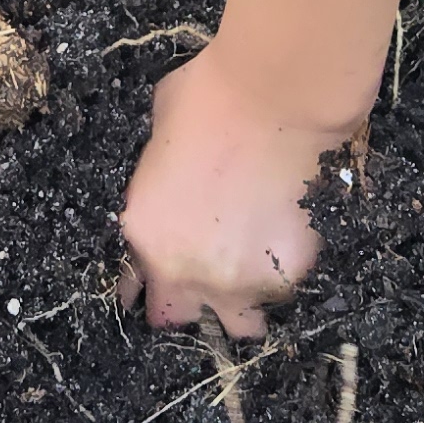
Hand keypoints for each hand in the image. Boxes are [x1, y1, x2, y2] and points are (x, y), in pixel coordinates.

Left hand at [116, 43, 360, 340]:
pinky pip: (284, 289)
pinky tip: (291, 244)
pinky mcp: (288, 273)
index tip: (157, 279)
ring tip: (255, 277)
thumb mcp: (157, 138)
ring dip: (243, 306)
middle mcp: (184, 270)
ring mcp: (239, 280)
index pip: (132, 284)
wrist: (275, 98)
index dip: (145, 282)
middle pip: (176, 316)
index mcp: (143, 233)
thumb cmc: (208, 98)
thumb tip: (171, 176)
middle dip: (188, 303)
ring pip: (241, 323)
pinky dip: (286, 273)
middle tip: (208, 278)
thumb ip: (157, 179)